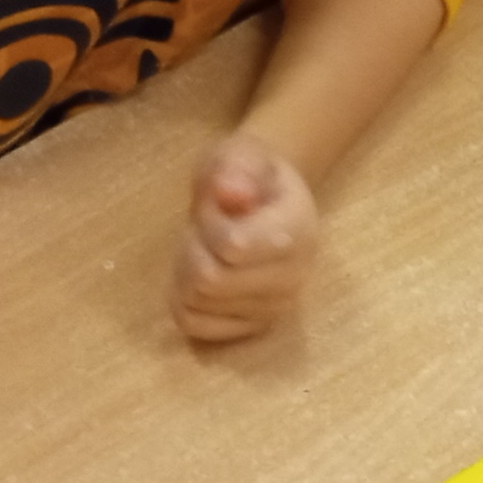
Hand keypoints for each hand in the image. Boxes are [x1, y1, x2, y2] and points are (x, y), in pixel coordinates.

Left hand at [173, 128, 322, 344]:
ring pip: (197, 303)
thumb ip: (236, 168)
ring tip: (208, 249)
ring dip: (186, 271)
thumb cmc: (248, 176)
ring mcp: (276, 308)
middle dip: (193, 248)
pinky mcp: (253, 328)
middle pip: (209, 280)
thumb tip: (231, 192)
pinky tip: (200, 276)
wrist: (267, 201)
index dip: (210, 223)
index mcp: (299, 232)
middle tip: (206, 230)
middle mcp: (295, 277)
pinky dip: (184, 299)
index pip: (232, 247)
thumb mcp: (241, 154)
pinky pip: (193, 324)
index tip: (219, 205)